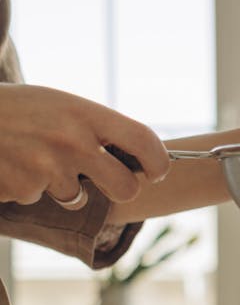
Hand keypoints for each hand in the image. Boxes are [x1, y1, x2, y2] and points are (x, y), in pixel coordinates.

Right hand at [0, 84, 169, 207]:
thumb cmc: (19, 109)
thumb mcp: (61, 105)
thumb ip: (96, 128)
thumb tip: (134, 158)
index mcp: (85, 114)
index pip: (143, 141)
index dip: (159, 162)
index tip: (157, 171)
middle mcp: (72, 141)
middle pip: (125, 187)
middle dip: (121, 188)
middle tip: (108, 180)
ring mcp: (47, 168)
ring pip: (76, 198)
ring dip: (61, 186)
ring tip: (36, 157)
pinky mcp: (22, 188)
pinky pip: (38, 199)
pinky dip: (26, 187)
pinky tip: (13, 163)